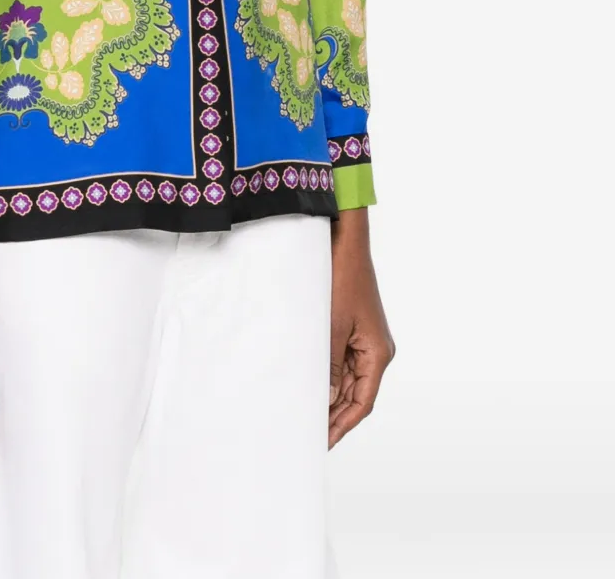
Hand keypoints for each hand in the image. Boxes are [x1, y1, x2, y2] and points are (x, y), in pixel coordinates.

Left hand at [328, 207, 394, 448]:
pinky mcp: (353, 329)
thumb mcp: (332, 326)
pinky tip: (310, 384)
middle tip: (309, 435)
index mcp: (378, 353)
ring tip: (305, 415)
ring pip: (347, 380)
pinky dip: (327, 375)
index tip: (323, 442)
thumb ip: (329, 365)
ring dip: (330, 396)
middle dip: (334, 415)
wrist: (345, 243)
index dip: (342, 425)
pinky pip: (341, 361)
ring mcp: (365, 339)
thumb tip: (326, 398)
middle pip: (356, 394)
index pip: (362, 402)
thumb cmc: (342, 279)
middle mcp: (376, 350)